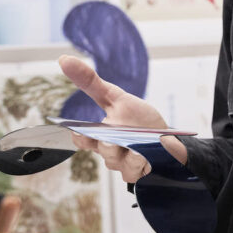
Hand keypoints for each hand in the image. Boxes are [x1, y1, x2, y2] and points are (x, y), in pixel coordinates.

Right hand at [58, 54, 187, 183]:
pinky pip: (131, 172)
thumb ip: (90, 82)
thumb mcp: (115, 97)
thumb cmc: (140, 118)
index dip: (80, 137)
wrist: (168, 137)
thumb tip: (63, 59)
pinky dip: (139, 163)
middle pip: (101, 150)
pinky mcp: (135, 173)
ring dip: (129, 152)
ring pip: (116, 163)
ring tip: (139, 145)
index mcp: (100, 134)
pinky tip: (146, 156)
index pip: (81, 139)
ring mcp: (121, 163)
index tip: (82, 132)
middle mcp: (108, 150)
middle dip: (110, 143)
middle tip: (116, 137)